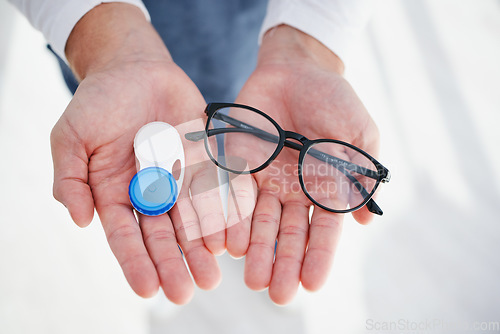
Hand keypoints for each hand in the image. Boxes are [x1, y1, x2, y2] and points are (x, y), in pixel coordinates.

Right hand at [50, 3, 224, 303]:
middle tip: (187, 292)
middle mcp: (149, 192)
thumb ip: (71, 178)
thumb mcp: (71, 137)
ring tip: (212, 274)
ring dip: (201, 247)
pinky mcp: (204, 160)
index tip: (147, 289)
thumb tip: (79, 220)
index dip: (135, 261)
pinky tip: (230, 235)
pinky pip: (215, 189)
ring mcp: (179, 178)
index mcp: (115, 193)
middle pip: (163, 234)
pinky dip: (222, 212)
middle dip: (174, 263)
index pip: (126, 235)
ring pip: (192, 219)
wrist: (135, 68)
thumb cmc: (98, 102)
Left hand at [234, 26, 379, 303]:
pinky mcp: (238, 164)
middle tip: (275, 294)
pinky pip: (232, 195)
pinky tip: (226, 242)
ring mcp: (264, 180)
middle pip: (287, 234)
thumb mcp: (359, 133)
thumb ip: (362, 174)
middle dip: (282, 263)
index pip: (323, 232)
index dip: (318, 257)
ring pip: (259, 222)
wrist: (297, 69)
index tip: (312, 285)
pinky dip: (229, 218)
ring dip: (255, 250)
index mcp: (324, 189)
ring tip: (250, 277)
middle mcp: (293, 192)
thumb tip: (366, 220)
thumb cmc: (334, 100)